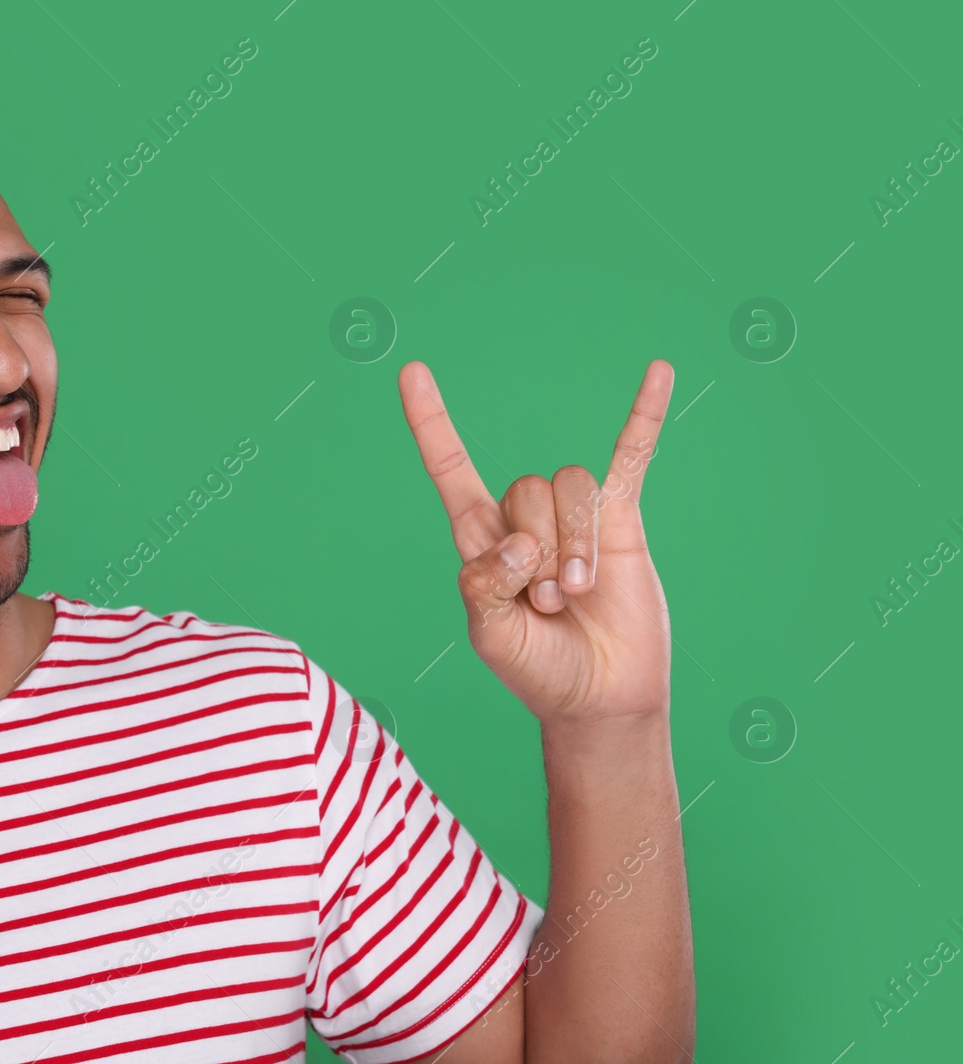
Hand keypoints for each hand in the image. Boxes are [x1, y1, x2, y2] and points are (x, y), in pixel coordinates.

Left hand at [397, 359, 674, 722]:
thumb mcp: (491, 636)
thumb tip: (519, 543)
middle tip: (547, 604)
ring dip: (576, 546)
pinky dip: (645, 415)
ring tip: (577, 594)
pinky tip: (659, 373)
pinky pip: (632, 457)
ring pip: (570, 487)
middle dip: (538, 550)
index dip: (431, 423)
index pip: (450, 468)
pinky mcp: (622, 520)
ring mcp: (574, 518)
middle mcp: (524, 520)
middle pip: (524, 487)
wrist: (600, 698)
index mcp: (481, 540)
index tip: (411, 372)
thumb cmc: (539, 670)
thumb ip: (487, 584)